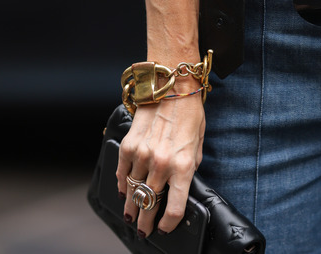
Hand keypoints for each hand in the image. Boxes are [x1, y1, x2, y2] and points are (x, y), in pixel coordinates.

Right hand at [115, 90, 205, 237]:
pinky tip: (124, 193)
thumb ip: (189, 169)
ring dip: (132, 207)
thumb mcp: (198, 146)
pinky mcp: (128, 146)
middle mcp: (162, 164)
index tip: (164, 229)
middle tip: (143, 230)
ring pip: (133, 191)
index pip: (174, 208)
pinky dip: (122, 186)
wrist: (171, 89)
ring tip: (131, 216)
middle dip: (145, 222)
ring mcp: (142, 155)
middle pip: (150, 203)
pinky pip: (122, 174)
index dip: (168, 224)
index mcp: (184, 166)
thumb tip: (179, 188)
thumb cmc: (189, 115)